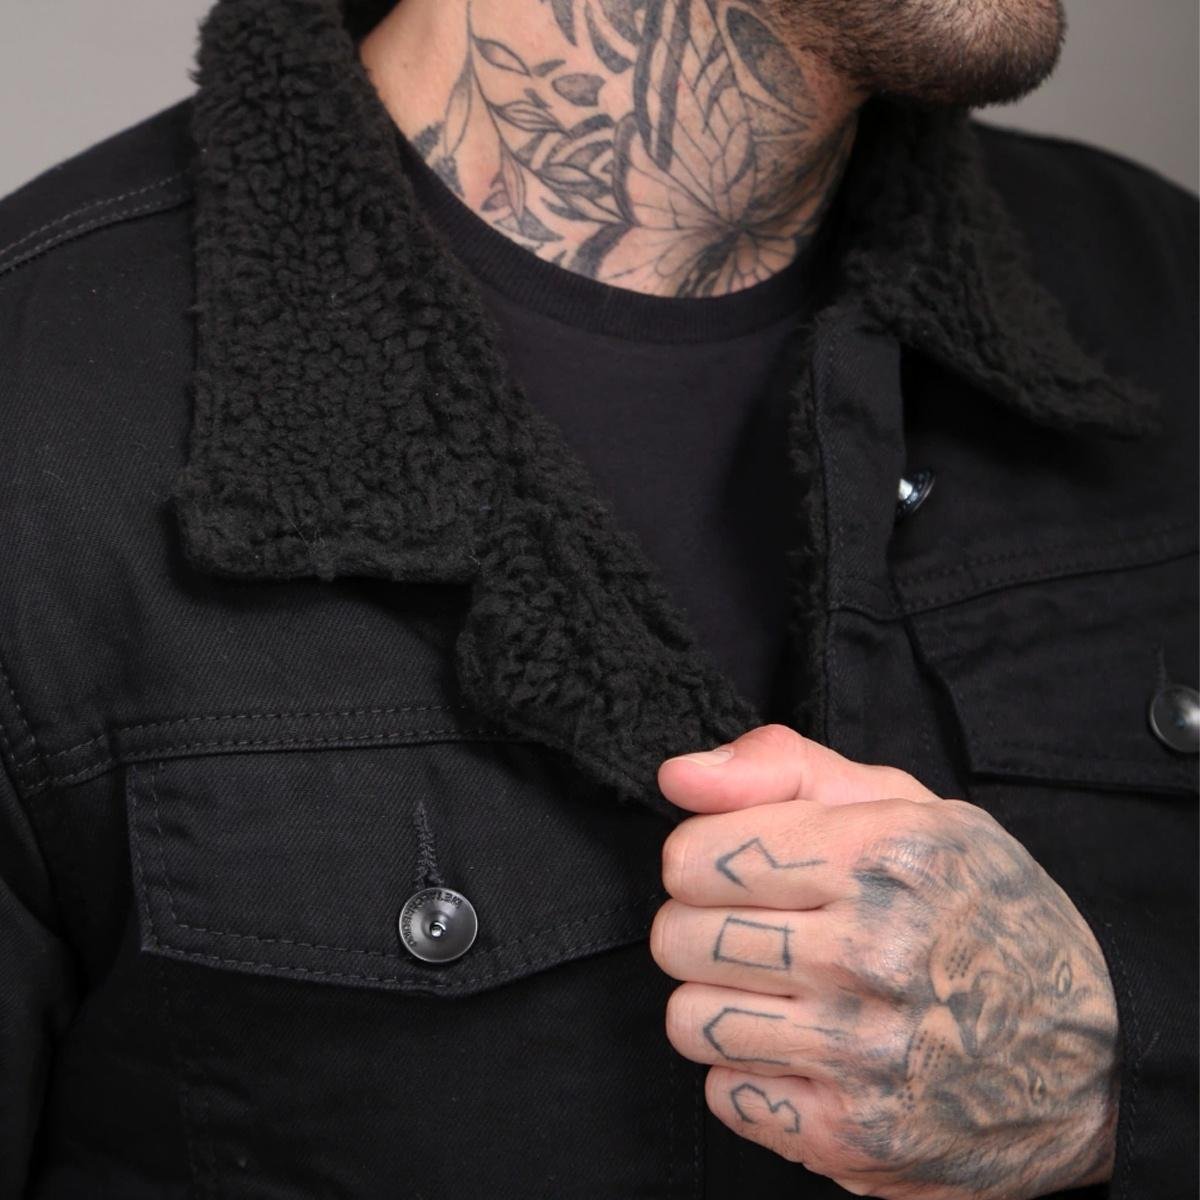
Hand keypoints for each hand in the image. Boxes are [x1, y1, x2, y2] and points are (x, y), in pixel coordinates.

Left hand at [650, 725, 1119, 1199]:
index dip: (699, 859)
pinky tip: (799, 1046)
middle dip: (696, 926)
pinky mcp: (855, 1136)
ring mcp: (864, 1052)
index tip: (731, 869)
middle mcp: (874, 951)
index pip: (695, 856)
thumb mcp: (903, 806)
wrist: (1088, 1052)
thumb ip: (781, 768)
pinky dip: (748, 1072)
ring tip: (773, 989)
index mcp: (883, 854)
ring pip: (690, 1020)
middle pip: (679, 938)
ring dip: (716, 1000)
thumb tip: (677, 775)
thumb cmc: (980, 909)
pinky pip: (725, 1096)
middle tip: (749, 930)